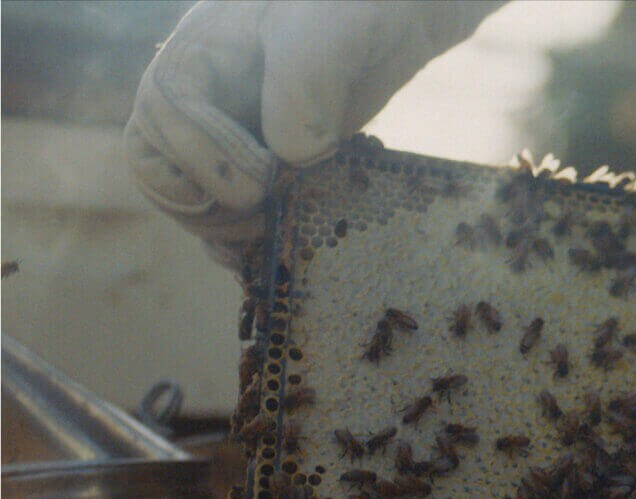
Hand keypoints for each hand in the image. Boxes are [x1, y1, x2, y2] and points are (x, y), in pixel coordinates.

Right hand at [125, 0, 503, 268]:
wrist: (395, 22)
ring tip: (272, 237)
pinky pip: (233, 215)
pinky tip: (270, 257)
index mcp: (198, 55)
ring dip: (224, 232)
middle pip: (160, 167)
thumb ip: (302, 81)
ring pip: (194, 201)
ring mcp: (230, 139)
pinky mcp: (266, 170)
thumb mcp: (329, 25)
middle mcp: (202, 100)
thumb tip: (290, 156)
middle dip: (205, 206)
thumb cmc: (357, 8)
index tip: (260, 179)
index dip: (202, 156)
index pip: (164, 115)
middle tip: (261, 219)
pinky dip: (245, 243)